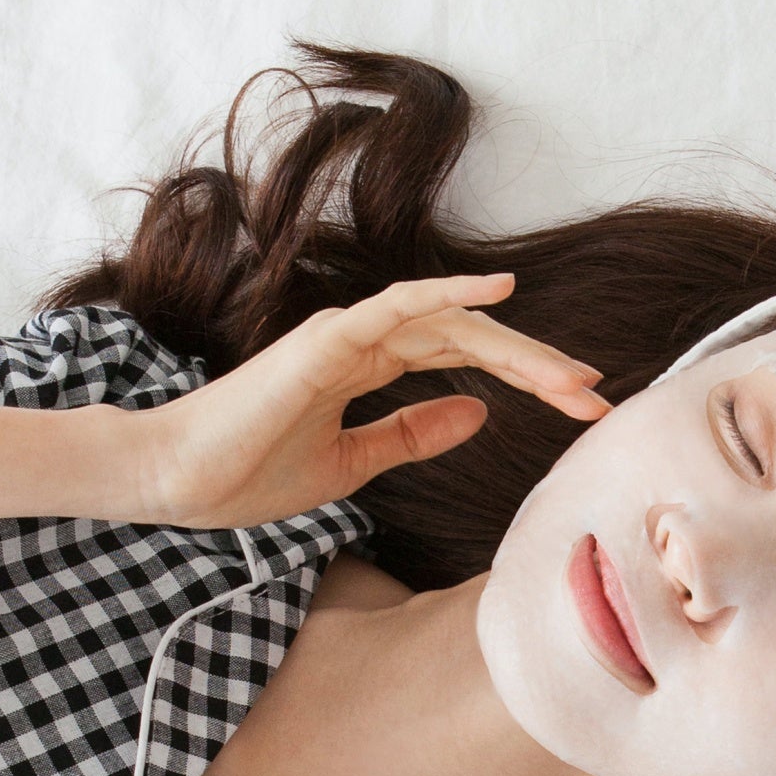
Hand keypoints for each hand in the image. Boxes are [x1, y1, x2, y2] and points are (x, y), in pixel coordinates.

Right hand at [132, 272, 608, 527]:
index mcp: (367, 365)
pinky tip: (502, 291)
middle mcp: (363, 339)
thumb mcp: (352, 464)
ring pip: (451, 323)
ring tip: (573, 376)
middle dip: (539, 367)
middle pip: (472, 337)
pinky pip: (401, 305)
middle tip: (598, 396)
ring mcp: (345, 333)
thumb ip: (412, 433)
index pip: (465, 358)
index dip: (526, 378)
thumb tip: (478, 412)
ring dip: (518, 347)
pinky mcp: (327, 340)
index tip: (581, 407)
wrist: (178, 484)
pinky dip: (451, 293)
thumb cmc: (247, 474)